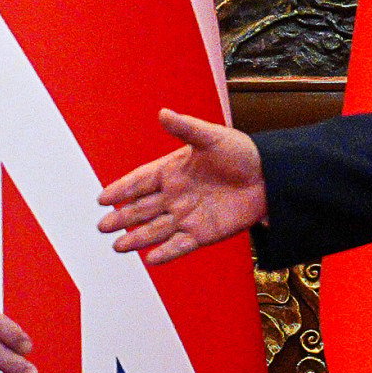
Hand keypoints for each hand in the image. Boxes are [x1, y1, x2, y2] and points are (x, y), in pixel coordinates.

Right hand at [97, 109, 266, 262]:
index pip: (140, 181)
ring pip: (156, 229)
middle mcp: (175, 195)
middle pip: (142, 208)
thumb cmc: (241, 153)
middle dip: (122, 217)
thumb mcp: (212, 137)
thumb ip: (186, 128)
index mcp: (173, 170)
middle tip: (102, 226)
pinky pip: (180, 245)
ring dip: (137, 238)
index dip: (121, 189)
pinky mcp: (203, 233)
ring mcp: (187, 215)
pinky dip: (166, 252)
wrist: (270, 178)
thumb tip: (164, 113)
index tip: (102, 198)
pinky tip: (150, 259)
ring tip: (118, 246)